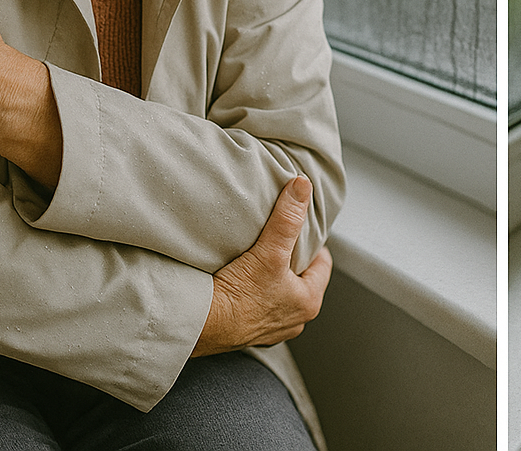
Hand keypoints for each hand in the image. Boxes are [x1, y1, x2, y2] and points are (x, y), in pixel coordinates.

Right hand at [193, 175, 333, 354]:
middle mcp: (295, 320)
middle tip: (279, 241)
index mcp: (308, 302)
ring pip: (281, 292)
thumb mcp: (268, 252)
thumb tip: (302, 187)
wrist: (198, 326)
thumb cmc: (236, 298)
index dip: (313, 243)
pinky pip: (260, 305)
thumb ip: (287, 218)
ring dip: (274, 277)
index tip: (301, 230)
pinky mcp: (249, 332)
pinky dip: (256, 292)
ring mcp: (272, 329)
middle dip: (292, 259)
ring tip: (259, 258)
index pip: (323, 263)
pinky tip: (242, 280)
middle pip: (302, 278)